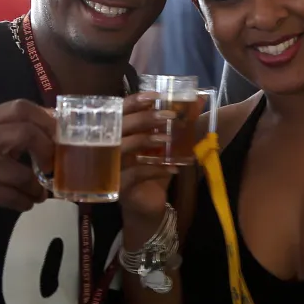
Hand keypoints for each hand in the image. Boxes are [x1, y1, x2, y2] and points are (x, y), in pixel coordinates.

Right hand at [0, 99, 55, 237]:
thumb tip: (55, 125)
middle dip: (47, 151)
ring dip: (36, 187)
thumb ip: (13, 131)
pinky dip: (25, 201)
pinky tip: (26, 202)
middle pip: (26, 133)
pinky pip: (12, 196)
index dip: (46, 119)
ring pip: (22, 174)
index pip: (20, 108)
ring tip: (38, 192)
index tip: (60, 135)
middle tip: (52, 166)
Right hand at [117, 92, 175, 224]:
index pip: (120, 111)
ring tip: (167, 139)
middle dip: (144, 118)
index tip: (156, 96)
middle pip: (120, 126)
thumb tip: (195, 103)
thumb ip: (171, 127)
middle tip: (168, 115)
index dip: (135, 101)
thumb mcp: (161, 148)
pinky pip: (135, 173)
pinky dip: (155, 169)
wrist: (146, 207)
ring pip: (123, 147)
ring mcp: (110, 167)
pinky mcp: (118, 186)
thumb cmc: (151, 171)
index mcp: (116, 134)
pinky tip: (173, 168)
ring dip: (146, 140)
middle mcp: (108, 148)